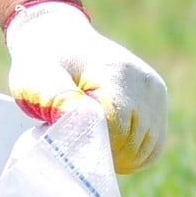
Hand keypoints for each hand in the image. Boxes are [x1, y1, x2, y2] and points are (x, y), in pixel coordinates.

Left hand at [3, 0, 168, 173]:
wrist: (60, 38)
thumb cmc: (44, 63)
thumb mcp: (38, 79)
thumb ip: (58, 100)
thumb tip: (85, 124)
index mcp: (115, 74)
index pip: (116, 131)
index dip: (94, 149)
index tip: (70, 147)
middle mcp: (143, 81)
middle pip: (133, 142)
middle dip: (106, 155)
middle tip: (78, 149)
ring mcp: (154, 89)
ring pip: (147, 147)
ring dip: (121, 158)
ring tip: (92, 147)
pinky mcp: (157, 97)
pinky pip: (154, 143)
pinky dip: (134, 154)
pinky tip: (111, 150)